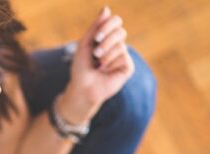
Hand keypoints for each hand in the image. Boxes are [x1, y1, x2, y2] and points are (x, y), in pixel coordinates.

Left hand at [61, 6, 134, 122]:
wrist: (83, 88)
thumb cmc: (82, 67)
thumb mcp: (85, 44)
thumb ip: (95, 26)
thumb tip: (106, 8)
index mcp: (107, 37)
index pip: (115, 21)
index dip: (108, 24)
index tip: (97, 36)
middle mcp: (117, 45)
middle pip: (120, 30)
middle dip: (106, 39)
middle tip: (96, 52)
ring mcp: (123, 56)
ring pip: (120, 44)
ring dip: (106, 54)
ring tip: (98, 65)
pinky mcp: (128, 67)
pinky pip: (123, 57)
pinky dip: (111, 63)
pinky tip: (106, 71)